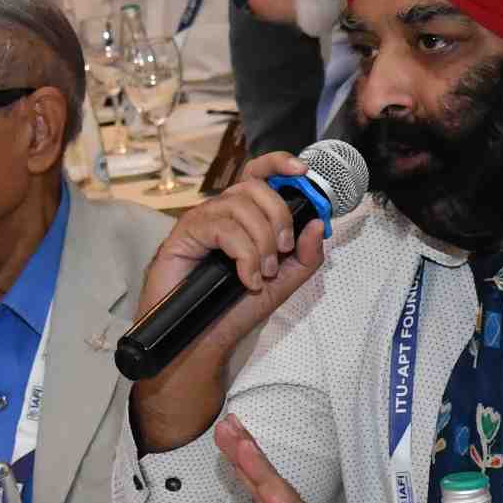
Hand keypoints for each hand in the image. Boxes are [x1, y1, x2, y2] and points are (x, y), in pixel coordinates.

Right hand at [126, 154, 334, 447]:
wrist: (202, 338)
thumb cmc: (235, 308)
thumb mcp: (283, 283)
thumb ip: (306, 256)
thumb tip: (318, 223)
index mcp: (245, 216)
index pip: (260, 173)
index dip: (279, 164)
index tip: (303, 172)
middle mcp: (222, 212)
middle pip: (256, 187)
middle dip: (278, 218)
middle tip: (281, 253)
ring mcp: (201, 220)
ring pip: (240, 206)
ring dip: (261, 243)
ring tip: (260, 275)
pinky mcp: (184, 233)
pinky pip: (222, 226)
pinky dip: (243, 253)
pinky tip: (245, 278)